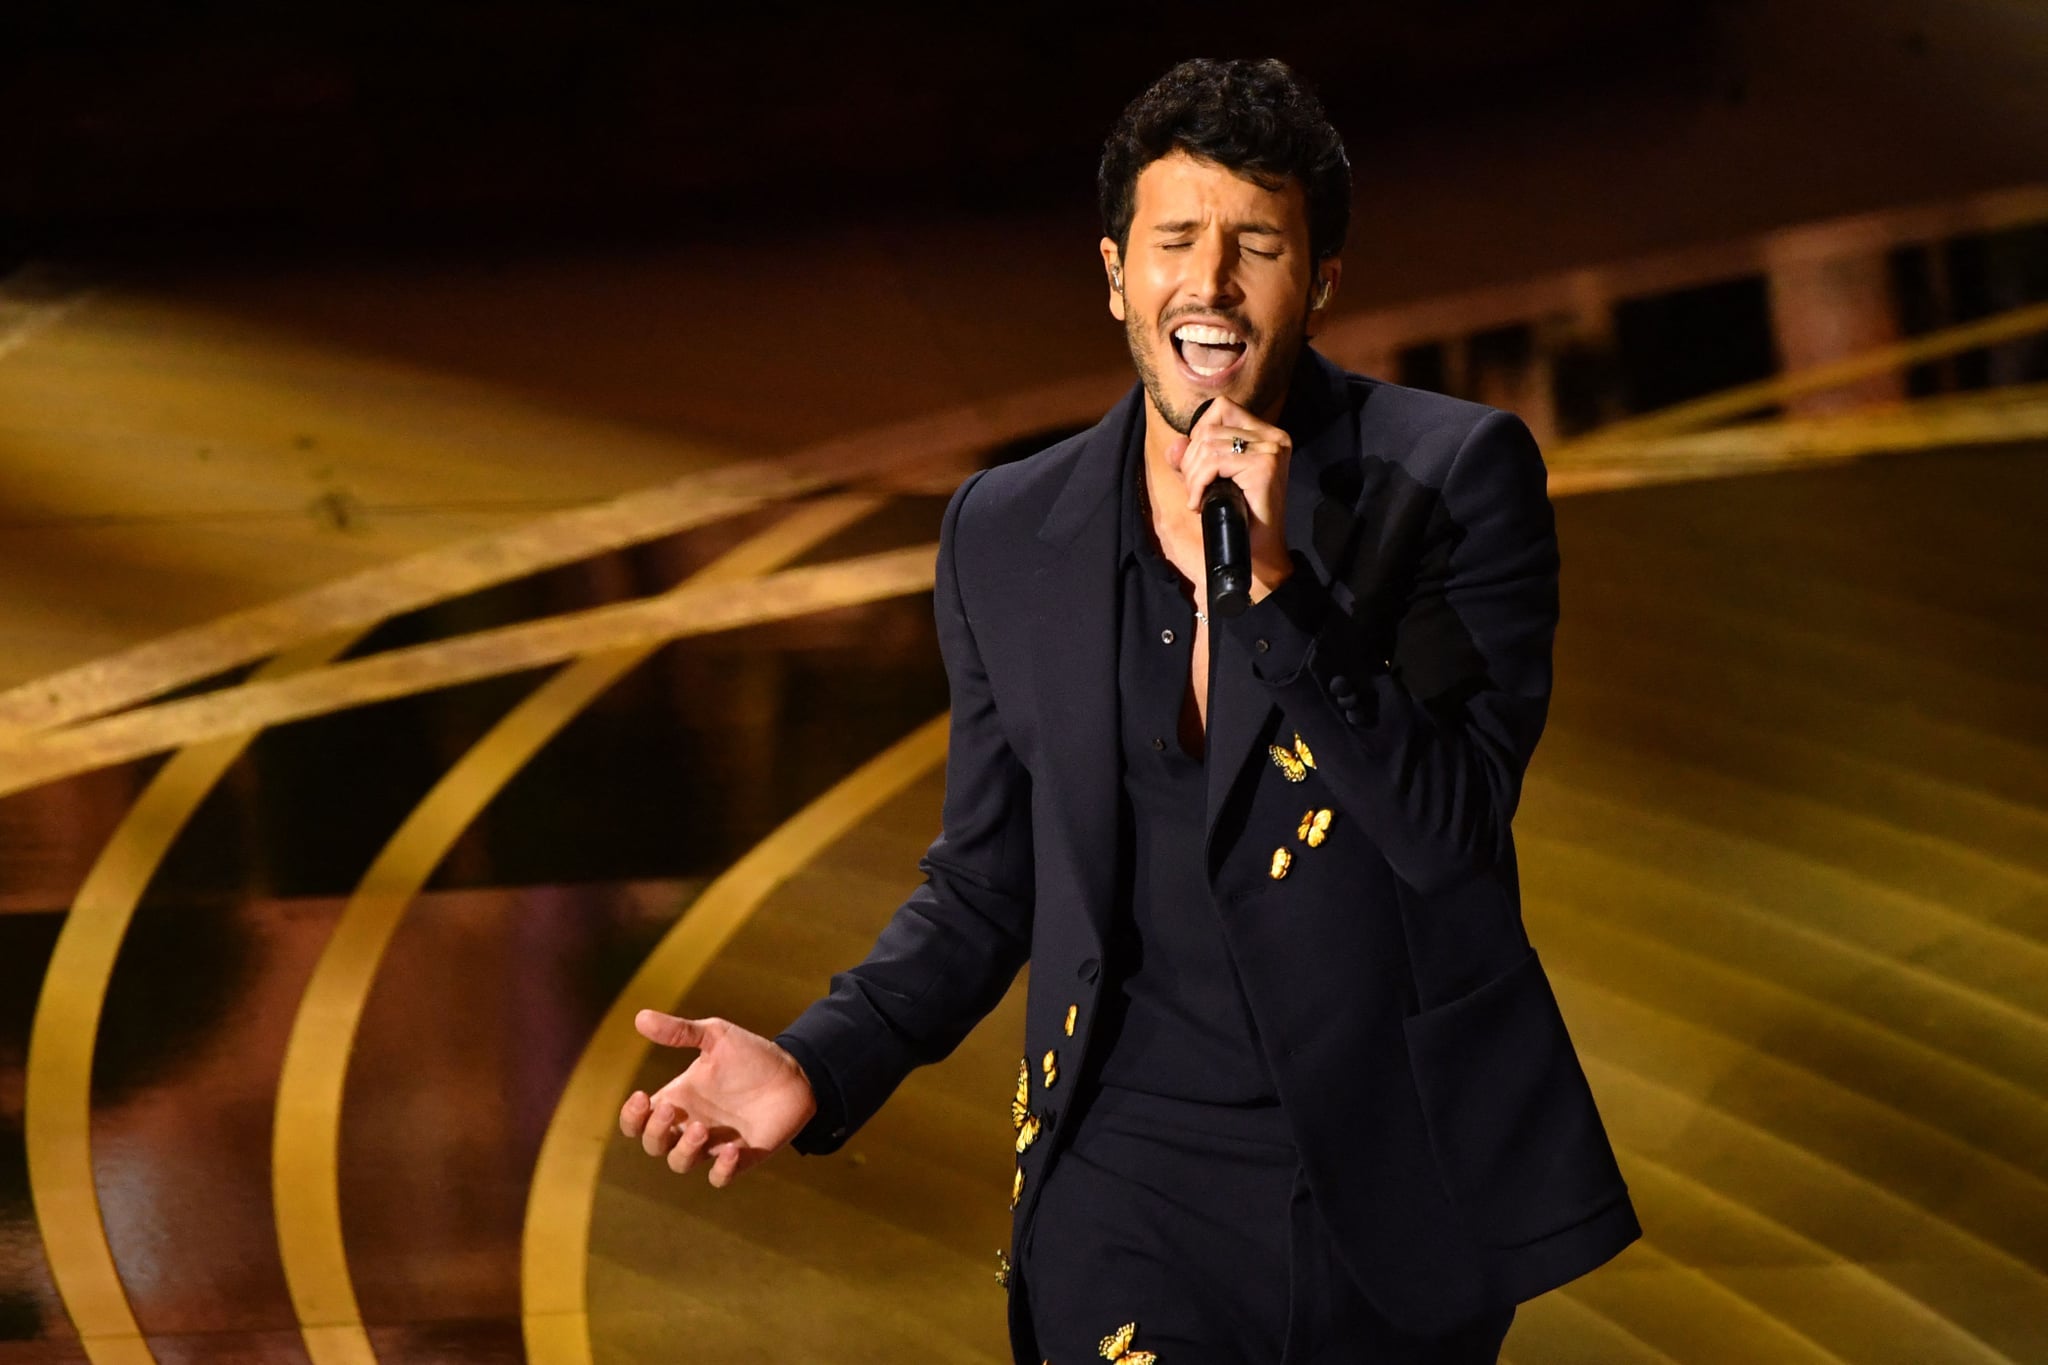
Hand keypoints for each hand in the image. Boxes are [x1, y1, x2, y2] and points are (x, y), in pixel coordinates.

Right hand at [618, 1010, 817, 1187]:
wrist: (796, 1072)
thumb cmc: (752, 1055)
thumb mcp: (715, 1036)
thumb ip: (679, 1031)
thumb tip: (639, 1017)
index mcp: (679, 1099)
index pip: (638, 1122)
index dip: (631, 1116)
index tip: (643, 1096)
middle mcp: (690, 1124)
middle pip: (654, 1145)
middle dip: (654, 1132)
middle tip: (668, 1111)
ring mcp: (714, 1144)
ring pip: (680, 1163)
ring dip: (684, 1150)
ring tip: (701, 1128)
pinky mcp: (743, 1157)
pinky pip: (720, 1177)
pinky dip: (721, 1169)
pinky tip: (732, 1148)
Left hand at [1166, 396, 1293, 598]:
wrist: (1257, 554)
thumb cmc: (1235, 518)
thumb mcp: (1208, 482)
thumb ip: (1191, 460)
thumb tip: (1175, 443)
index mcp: (1266, 434)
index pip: (1221, 408)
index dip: (1199, 434)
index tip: (1200, 468)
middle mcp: (1274, 437)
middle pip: (1209, 428)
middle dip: (1191, 461)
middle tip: (1195, 491)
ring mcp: (1272, 449)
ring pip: (1207, 444)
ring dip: (1193, 476)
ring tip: (1197, 499)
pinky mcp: (1265, 465)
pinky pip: (1214, 461)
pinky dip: (1198, 483)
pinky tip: (1199, 503)